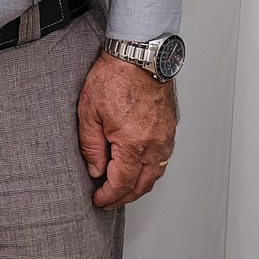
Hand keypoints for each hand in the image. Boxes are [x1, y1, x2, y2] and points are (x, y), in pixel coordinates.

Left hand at [76, 51, 177, 208]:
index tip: (99, 201)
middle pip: (142, 184)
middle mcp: (154, 145)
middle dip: (125, 197)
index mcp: (133, 144)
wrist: (139, 57)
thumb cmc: (113, 78)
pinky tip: (138, 169)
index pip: (122, 183)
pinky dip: (150, 171)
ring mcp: (165, 138)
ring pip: (155, 174)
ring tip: (122, 189)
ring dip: (139, 186)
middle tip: (109, 201)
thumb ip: (91, 147)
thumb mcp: (89, 113)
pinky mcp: (170, 129)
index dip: (109, 196)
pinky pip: (162, 160)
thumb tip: (95, 171)